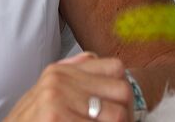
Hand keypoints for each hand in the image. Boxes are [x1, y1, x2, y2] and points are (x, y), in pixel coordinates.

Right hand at [4, 52, 133, 121]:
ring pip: (116, 115)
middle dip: (127, 115)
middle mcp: (60, 80)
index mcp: (61, 71)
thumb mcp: (47, 94)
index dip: (125, 93)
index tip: (123, 111)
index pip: (115, 68)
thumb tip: (94, 59)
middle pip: (122, 91)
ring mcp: (57, 99)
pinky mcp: (54, 118)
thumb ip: (72, 77)